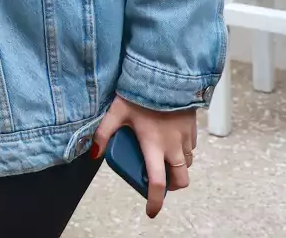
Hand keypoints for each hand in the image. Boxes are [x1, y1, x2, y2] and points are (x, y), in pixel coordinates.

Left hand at [90, 95, 195, 217]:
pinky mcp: (193, 129)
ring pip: (187, 164)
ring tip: (162, 158)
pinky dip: (182, 151)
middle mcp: (173, 147)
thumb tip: (93, 153)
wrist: (166, 74)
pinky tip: (170, 140)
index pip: (157, 183)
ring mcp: (186, 138)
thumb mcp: (116, 112)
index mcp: (155, 147)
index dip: (155, 201)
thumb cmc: (139, 94)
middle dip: (172, 186)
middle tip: (160, 181)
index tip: (151, 211)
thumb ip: (103, 133)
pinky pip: (191, 148)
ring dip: (177, 167)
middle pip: (181, 180)